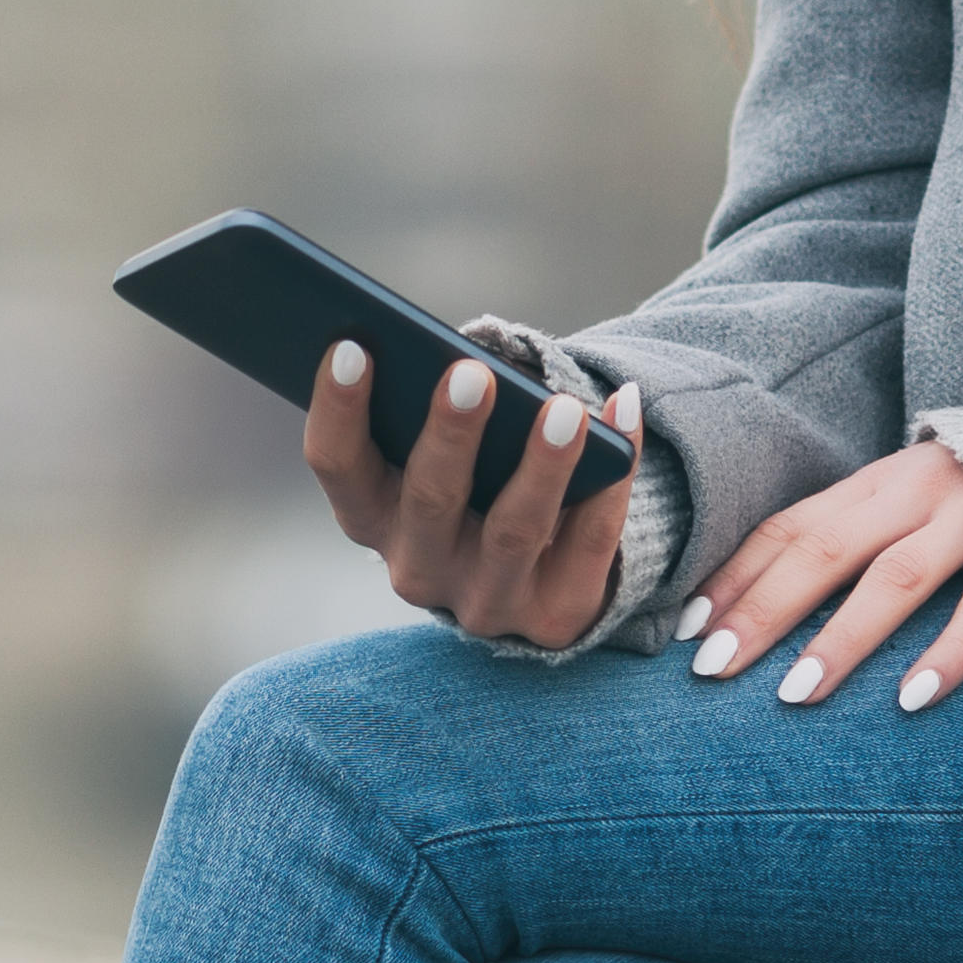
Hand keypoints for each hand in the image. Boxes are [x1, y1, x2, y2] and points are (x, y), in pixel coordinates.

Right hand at [304, 341, 636, 652]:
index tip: (351, 346)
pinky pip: (590, 541)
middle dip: (451, 434)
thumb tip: (472, 356)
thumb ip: (434, 409)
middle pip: (430, 501)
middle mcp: (418, 570)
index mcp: (372, 516)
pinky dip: (613, 478)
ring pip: (513, 532)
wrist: (538, 574)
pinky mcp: (554, 616)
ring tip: (565, 410)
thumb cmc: (477, 477)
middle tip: (471, 373)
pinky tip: (623, 413)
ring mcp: (486, 601)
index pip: (339, 467)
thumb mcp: (439, 450)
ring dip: (541, 466)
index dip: (339, 409)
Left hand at [679, 443, 962, 714]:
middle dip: (764, 611)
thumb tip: (748, 604)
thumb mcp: (893, 501)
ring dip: (842, 639)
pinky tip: (913, 699)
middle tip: (714, 669)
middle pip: (825, 551)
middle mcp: (913, 493)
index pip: (788, 528)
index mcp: (872, 484)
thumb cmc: (961, 494)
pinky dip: (950, 652)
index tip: (688, 633)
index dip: (736, 578)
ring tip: (797, 695)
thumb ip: (838, 538)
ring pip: (898, 578)